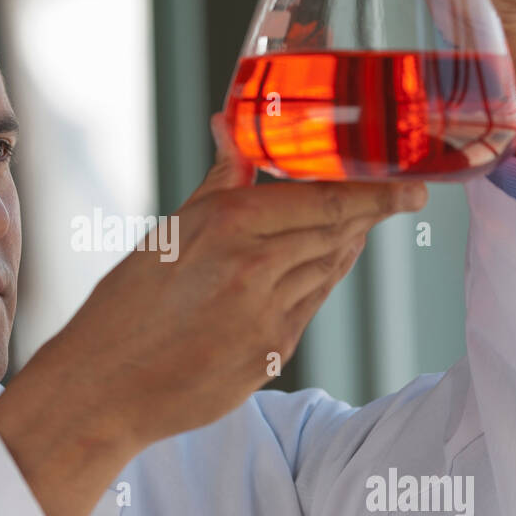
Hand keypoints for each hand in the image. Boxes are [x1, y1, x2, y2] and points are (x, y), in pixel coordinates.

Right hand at [0, 114, 427, 456]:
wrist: (104, 388)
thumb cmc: (125, 306)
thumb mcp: (167, 233)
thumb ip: (218, 184)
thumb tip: (231, 127)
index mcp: (228, 227)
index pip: (325, 201)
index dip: (375, 192)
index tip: (411, 185)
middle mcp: (256, 270)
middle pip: (338, 234)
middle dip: (372, 215)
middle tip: (401, 197)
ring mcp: (268, 318)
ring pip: (329, 273)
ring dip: (346, 248)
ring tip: (358, 228)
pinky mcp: (271, 357)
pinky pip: (309, 310)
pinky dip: (319, 285)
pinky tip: (318, 271)